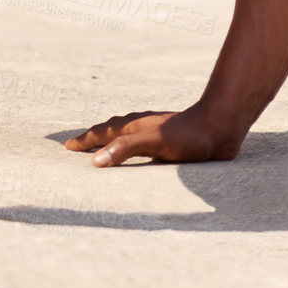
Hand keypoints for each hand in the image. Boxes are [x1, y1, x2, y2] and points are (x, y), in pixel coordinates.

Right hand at [64, 103, 239, 165]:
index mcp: (134, 127)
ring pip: (127, 134)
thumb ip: (125, 150)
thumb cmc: (188, 135)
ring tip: (105, 145)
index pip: (103, 133)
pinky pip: (142, 142)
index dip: (86, 140)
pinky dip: (131, 146)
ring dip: (112, 139)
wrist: (219, 126)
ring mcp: (156, 132)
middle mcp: (142, 127)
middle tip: (80, 143)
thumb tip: (95, 161)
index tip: (68, 146)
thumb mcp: (153, 143)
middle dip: (95, 136)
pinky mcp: (170, 140)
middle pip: (112, 130)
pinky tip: (140, 152)